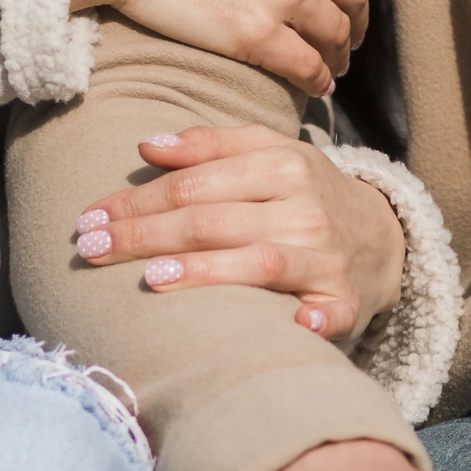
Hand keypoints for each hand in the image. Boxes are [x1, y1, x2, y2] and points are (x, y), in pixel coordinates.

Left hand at [74, 123, 405, 339]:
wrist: (383, 237)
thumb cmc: (304, 193)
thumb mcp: (268, 153)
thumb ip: (208, 145)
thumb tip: (146, 146)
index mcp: (283, 164)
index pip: (193, 184)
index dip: (136, 201)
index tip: (87, 218)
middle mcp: (305, 208)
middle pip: (211, 221)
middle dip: (144, 235)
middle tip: (87, 250)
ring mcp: (325, 257)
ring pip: (258, 261)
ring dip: (204, 271)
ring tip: (150, 277)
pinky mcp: (344, 302)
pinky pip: (326, 314)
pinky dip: (312, 320)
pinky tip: (293, 324)